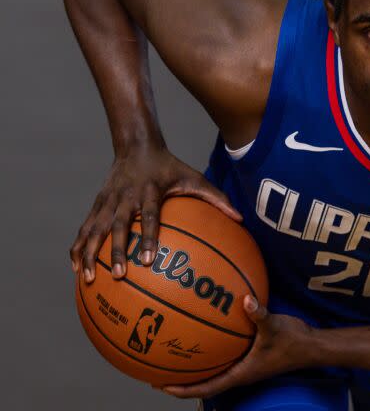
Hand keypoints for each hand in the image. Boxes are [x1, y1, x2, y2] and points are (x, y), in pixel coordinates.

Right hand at [70, 144, 240, 281]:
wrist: (137, 145)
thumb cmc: (170, 167)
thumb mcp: (195, 177)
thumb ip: (217, 198)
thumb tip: (241, 218)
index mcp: (151, 191)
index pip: (150, 217)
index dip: (149, 238)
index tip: (148, 261)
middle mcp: (127, 196)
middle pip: (120, 226)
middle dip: (118, 251)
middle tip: (119, 275)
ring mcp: (109, 200)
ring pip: (95, 228)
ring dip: (90, 253)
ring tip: (87, 277)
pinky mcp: (98, 203)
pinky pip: (86, 226)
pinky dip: (79, 245)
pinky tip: (75, 266)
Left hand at [162, 295, 316, 398]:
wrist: (311, 345)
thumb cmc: (293, 340)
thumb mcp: (274, 326)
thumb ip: (258, 313)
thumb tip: (245, 299)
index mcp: (241, 373)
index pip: (206, 389)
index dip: (183, 390)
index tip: (162, 385)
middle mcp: (240, 372)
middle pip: (204, 383)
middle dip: (181, 381)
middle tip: (157, 372)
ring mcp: (245, 365)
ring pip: (214, 372)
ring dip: (194, 368)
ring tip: (175, 357)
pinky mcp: (250, 356)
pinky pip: (225, 357)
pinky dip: (212, 351)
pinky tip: (205, 335)